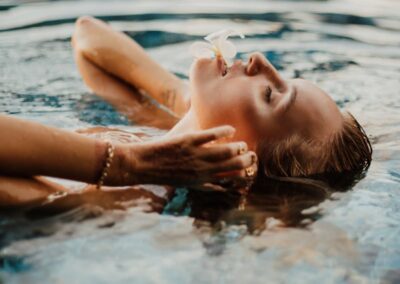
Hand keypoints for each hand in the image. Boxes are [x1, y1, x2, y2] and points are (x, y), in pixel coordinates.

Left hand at [107, 126, 256, 186]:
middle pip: (231, 164)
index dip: (243, 173)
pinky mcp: (188, 141)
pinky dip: (223, 131)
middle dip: (245, 161)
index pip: (229, 177)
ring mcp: (195, 155)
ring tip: (242, 144)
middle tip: (251, 155)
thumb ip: (204, 182)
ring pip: (225, 151)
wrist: (140, 165)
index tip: (250, 168)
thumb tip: (218, 185)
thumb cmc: (163, 174)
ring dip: (238, 147)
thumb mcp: (186, 183)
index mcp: (201, 179)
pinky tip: (230, 129)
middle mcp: (201, 168)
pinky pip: (211, 135)